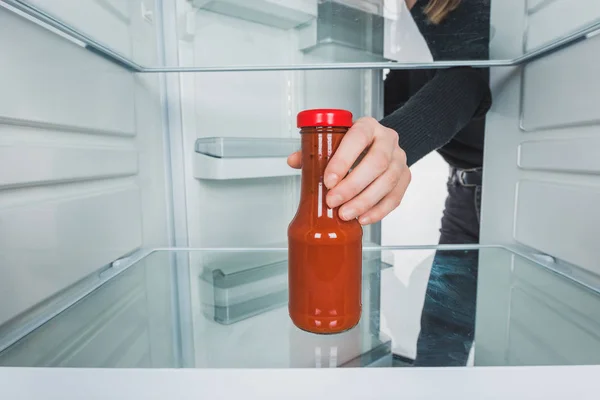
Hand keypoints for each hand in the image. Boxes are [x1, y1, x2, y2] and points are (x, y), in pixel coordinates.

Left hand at [287, 117, 410, 224]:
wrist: (377, 145)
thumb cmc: (352, 145)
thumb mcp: (333, 142)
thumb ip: (313, 151)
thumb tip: (294, 161)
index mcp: (368, 126)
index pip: (358, 138)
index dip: (343, 160)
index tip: (329, 180)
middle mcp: (387, 139)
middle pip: (377, 162)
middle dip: (353, 185)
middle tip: (333, 201)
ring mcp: (399, 158)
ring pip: (388, 181)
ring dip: (365, 201)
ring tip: (345, 214)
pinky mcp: (405, 177)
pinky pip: (395, 196)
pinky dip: (378, 211)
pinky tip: (363, 218)